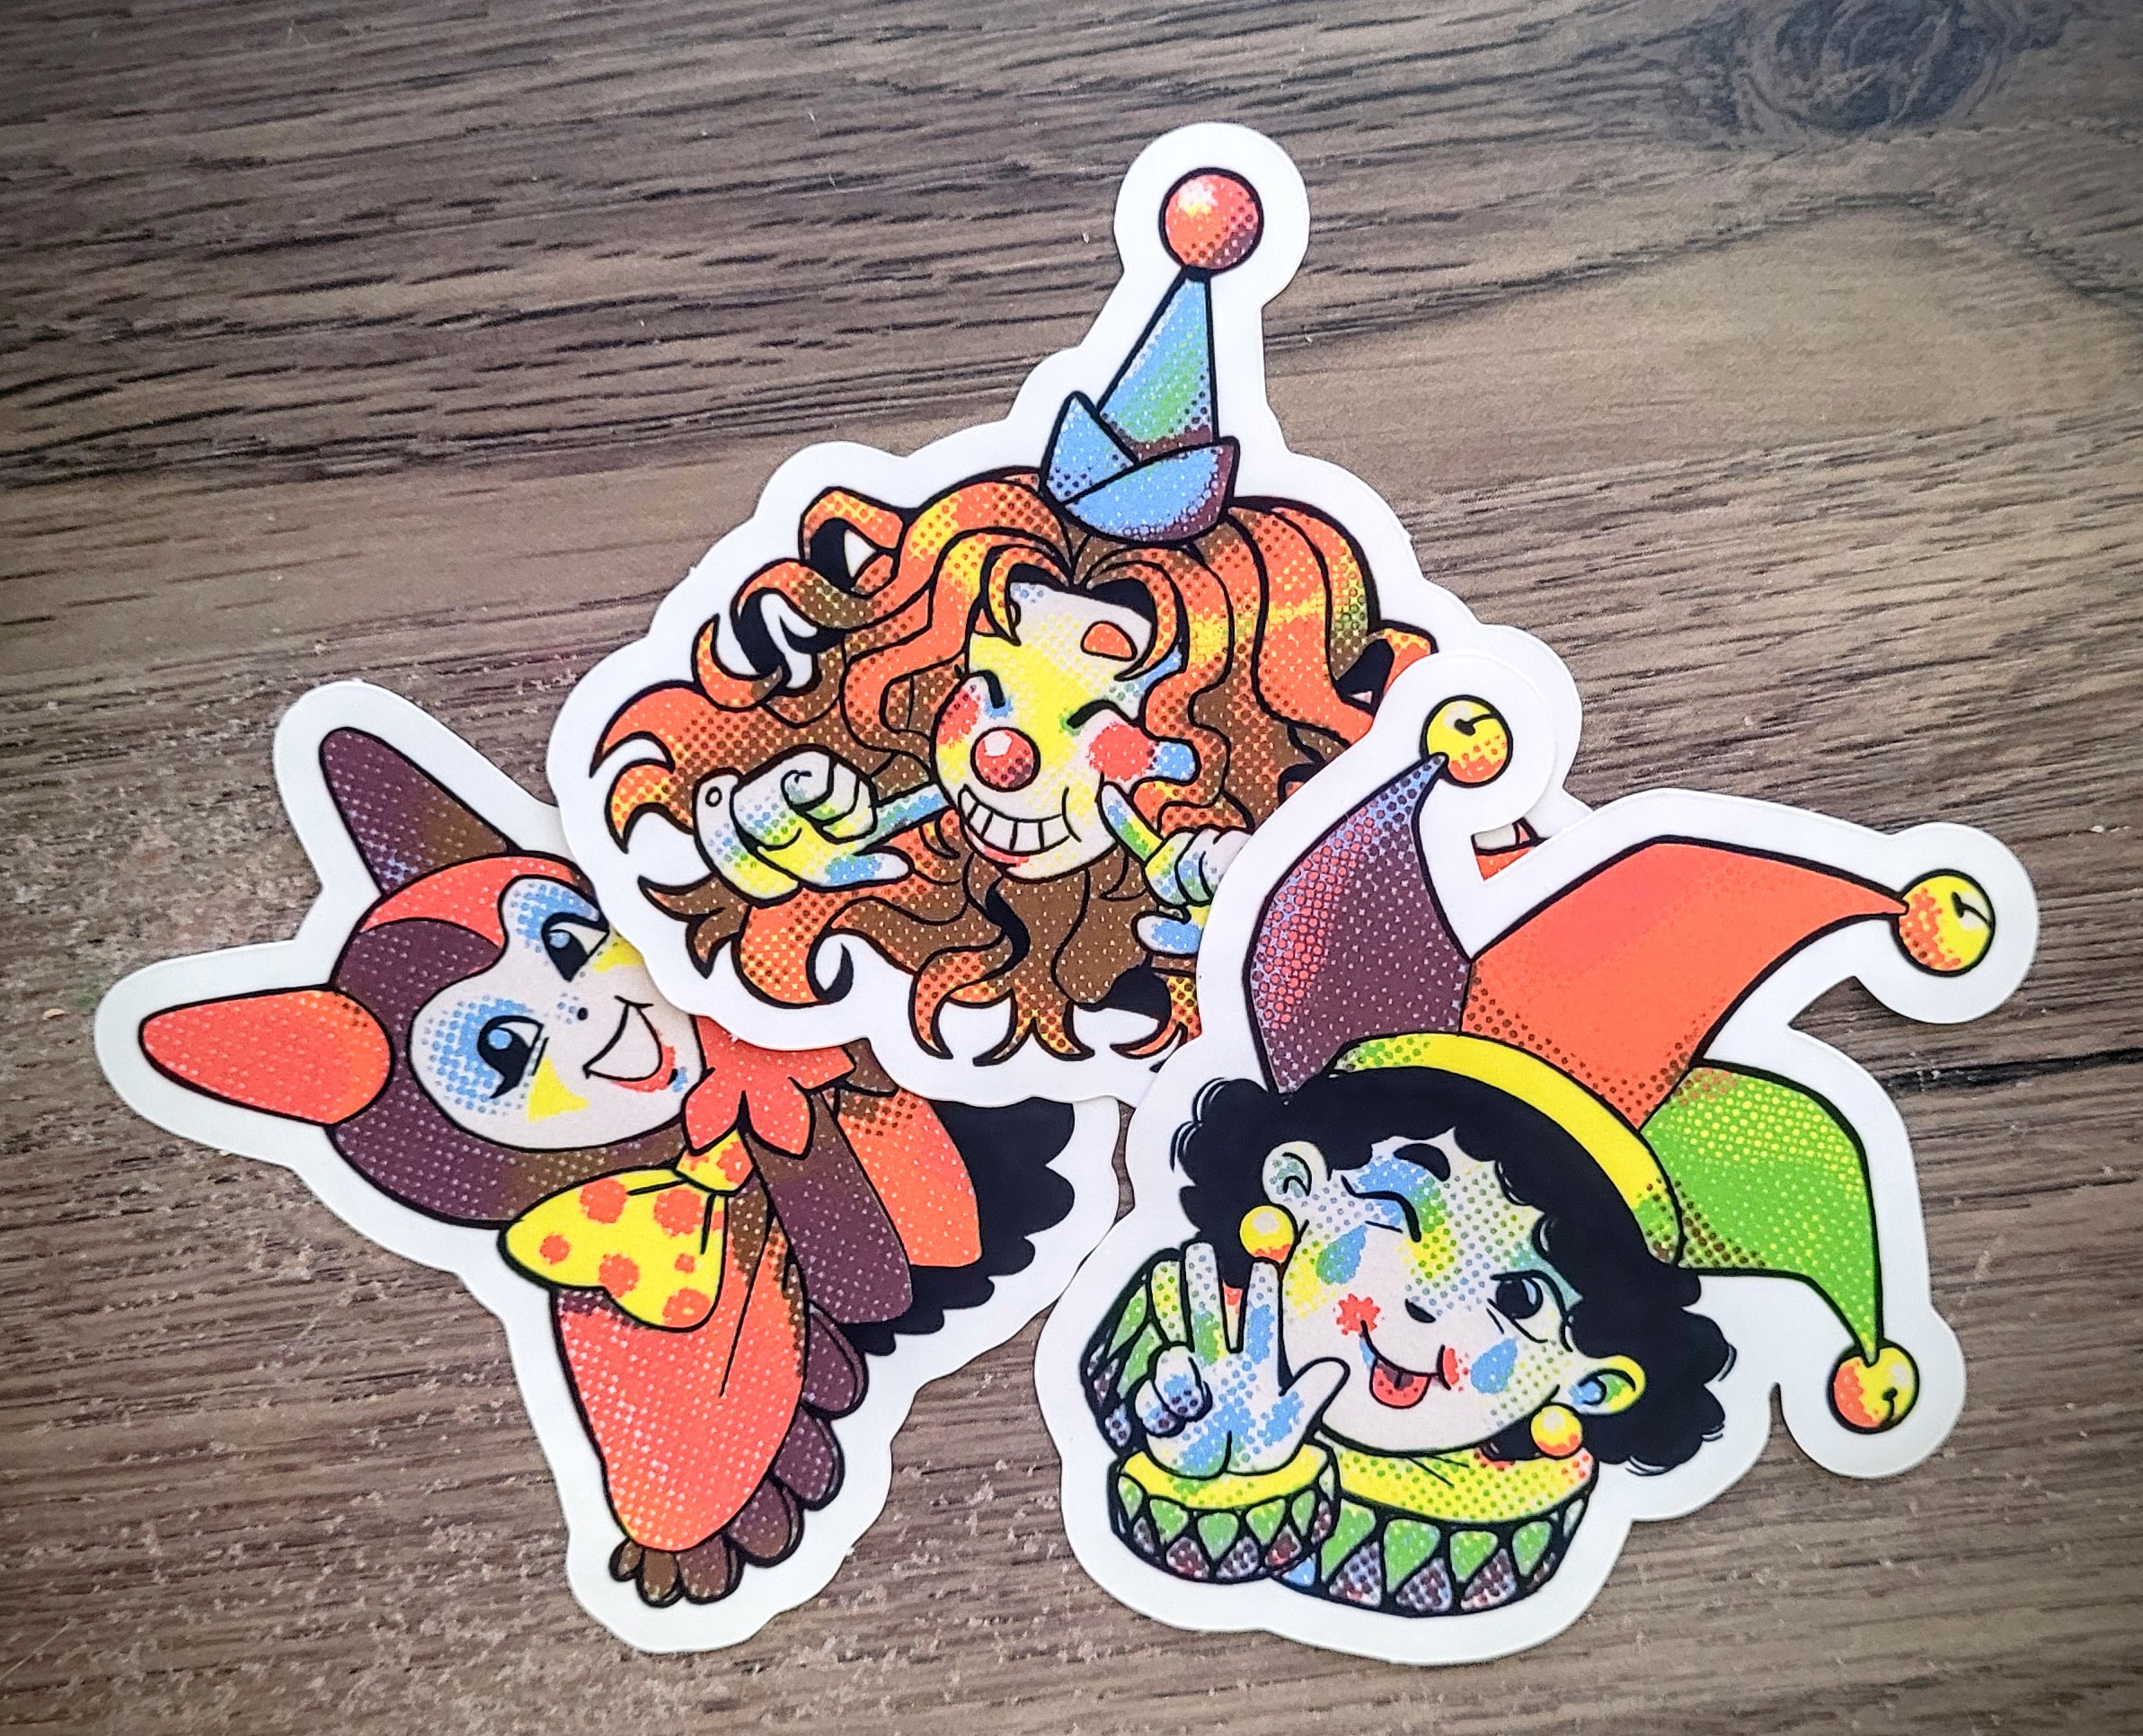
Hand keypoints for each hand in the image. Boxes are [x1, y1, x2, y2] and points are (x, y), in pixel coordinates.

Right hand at [697, 750, 924, 895]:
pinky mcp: (811, 764)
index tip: (956, 791)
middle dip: (841, 831)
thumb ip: (869, 868)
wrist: (744, 839)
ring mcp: (832, 775)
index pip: (902, 811)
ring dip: (823, 817)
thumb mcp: (832, 870)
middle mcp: (850, 792)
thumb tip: (905, 865)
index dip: (929, 802)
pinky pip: (824, 785)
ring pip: (848, 801)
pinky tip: (790, 798)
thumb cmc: (788, 852)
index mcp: (859, 819)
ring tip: (799, 816)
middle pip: (867, 815)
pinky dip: (806, 799)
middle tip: (814, 832)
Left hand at [1097, 785, 1245, 956]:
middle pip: (1161, 860)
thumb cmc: (1238, 928)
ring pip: (1185, 861)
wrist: (1271, 920)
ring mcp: (1215, 843)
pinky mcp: (1233, 842)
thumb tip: (1143, 926)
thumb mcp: (1198, 937)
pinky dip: (1215, 879)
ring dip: (1198, 886)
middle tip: (1198, 901)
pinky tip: (1233, 881)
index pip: (1145, 842)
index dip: (1123, 818)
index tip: (1106, 794)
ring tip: (1222, 894)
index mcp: (1180, 865)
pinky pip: (1206, 862)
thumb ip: (1168, 934)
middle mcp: (1195, 848)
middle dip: (1174, 887)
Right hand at [1133, 1243, 1343, 1478]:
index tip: (1264, 1265)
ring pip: (1174, 1356)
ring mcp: (1187, 1382)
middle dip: (1201, 1281)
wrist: (1220, 1490)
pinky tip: (1178, 1425)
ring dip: (1180, 1376)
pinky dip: (1165, 1409)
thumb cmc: (1256, 1452)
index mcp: (1254, 1367)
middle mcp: (1218, 1366)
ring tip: (1196, 1404)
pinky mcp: (1160, 1405)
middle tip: (1196, 1248)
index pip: (1258, 1324)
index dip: (1261, 1294)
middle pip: (1207, 1315)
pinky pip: (1154, 1395)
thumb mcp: (1286, 1429)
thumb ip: (1308, 1397)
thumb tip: (1337, 1367)